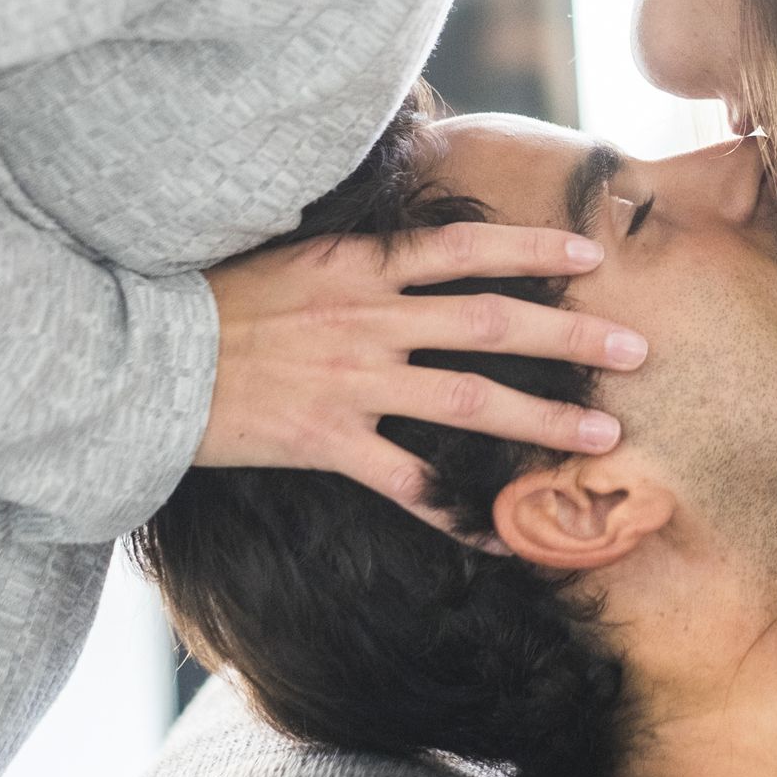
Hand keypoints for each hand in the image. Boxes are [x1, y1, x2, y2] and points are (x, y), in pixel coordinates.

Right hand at [198, 222, 647, 533]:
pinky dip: (456, 511)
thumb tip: (414, 241)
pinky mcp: (326, 440)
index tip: (592, 257)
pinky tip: (500, 535)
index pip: (467, 247)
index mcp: (362, 267)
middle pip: (493, 323)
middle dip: (572, 336)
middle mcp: (370, 320)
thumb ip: (358, 255)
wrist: (138, 357)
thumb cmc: (211, 299)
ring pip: (470, 401)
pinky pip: (408, 483)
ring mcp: (353, 382)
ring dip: (543, 419)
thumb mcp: (290, 254)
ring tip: (605, 437)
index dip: (534, 248)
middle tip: (639, 349)